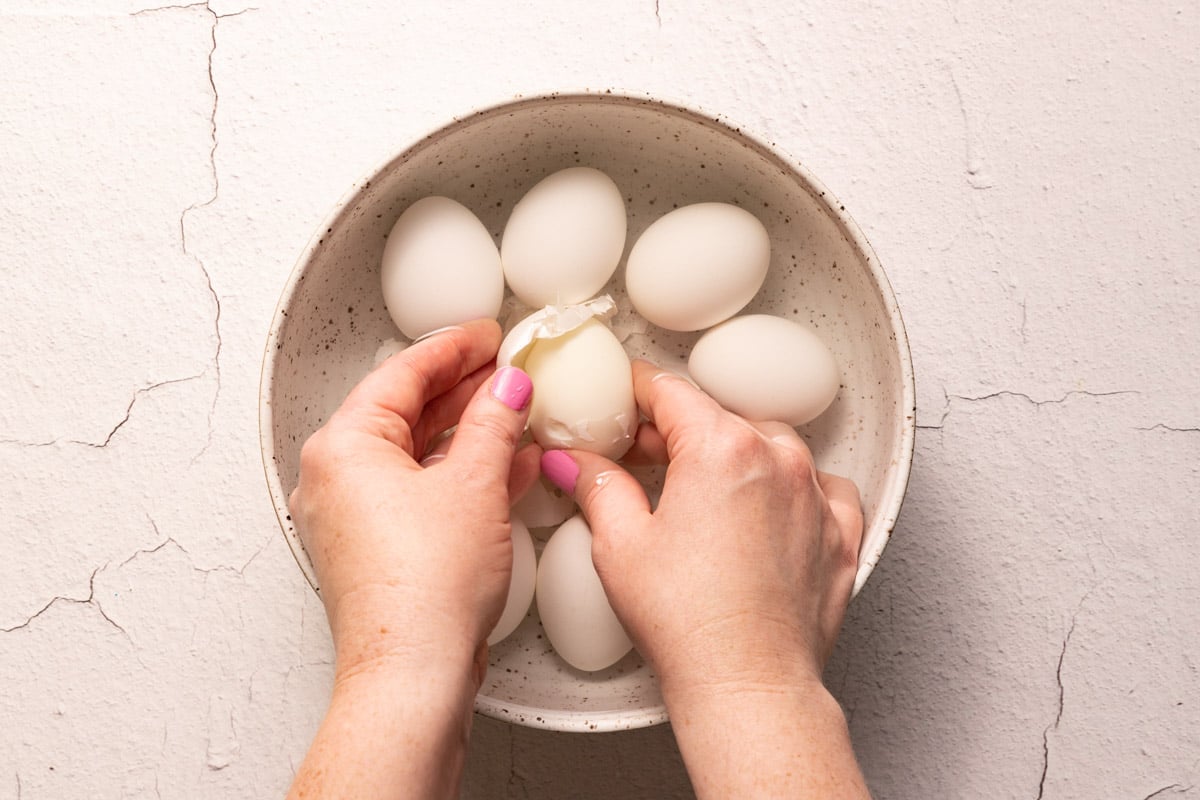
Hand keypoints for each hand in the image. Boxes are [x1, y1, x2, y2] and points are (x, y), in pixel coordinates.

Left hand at [288, 320, 540, 684]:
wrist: (412, 674)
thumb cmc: (422, 591)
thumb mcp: (474, 484)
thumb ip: (495, 422)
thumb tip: (508, 387)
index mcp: (343, 447)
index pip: (402, 374)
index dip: (453, 348)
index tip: (486, 334)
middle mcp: (337, 479)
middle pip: (406, 411)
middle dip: (463, 389)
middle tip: (504, 366)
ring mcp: (354, 517)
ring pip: (417, 454)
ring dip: (469, 433)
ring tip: (516, 411)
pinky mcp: (377, 550)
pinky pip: (421, 492)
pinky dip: (462, 476)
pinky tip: (508, 467)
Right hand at [540, 359, 868, 797]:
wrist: (749, 686)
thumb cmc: (688, 623)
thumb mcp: (620, 545)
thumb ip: (597, 484)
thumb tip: (575, 461)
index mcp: (721, 447)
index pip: (670, 392)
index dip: (635, 392)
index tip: (623, 399)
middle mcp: (778, 459)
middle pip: (719, 417)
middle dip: (678, 430)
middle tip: (641, 456)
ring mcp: (817, 494)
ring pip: (770, 447)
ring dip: (734, 456)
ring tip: (700, 489)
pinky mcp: (841, 533)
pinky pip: (820, 487)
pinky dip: (790, 489)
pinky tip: (764, 510)